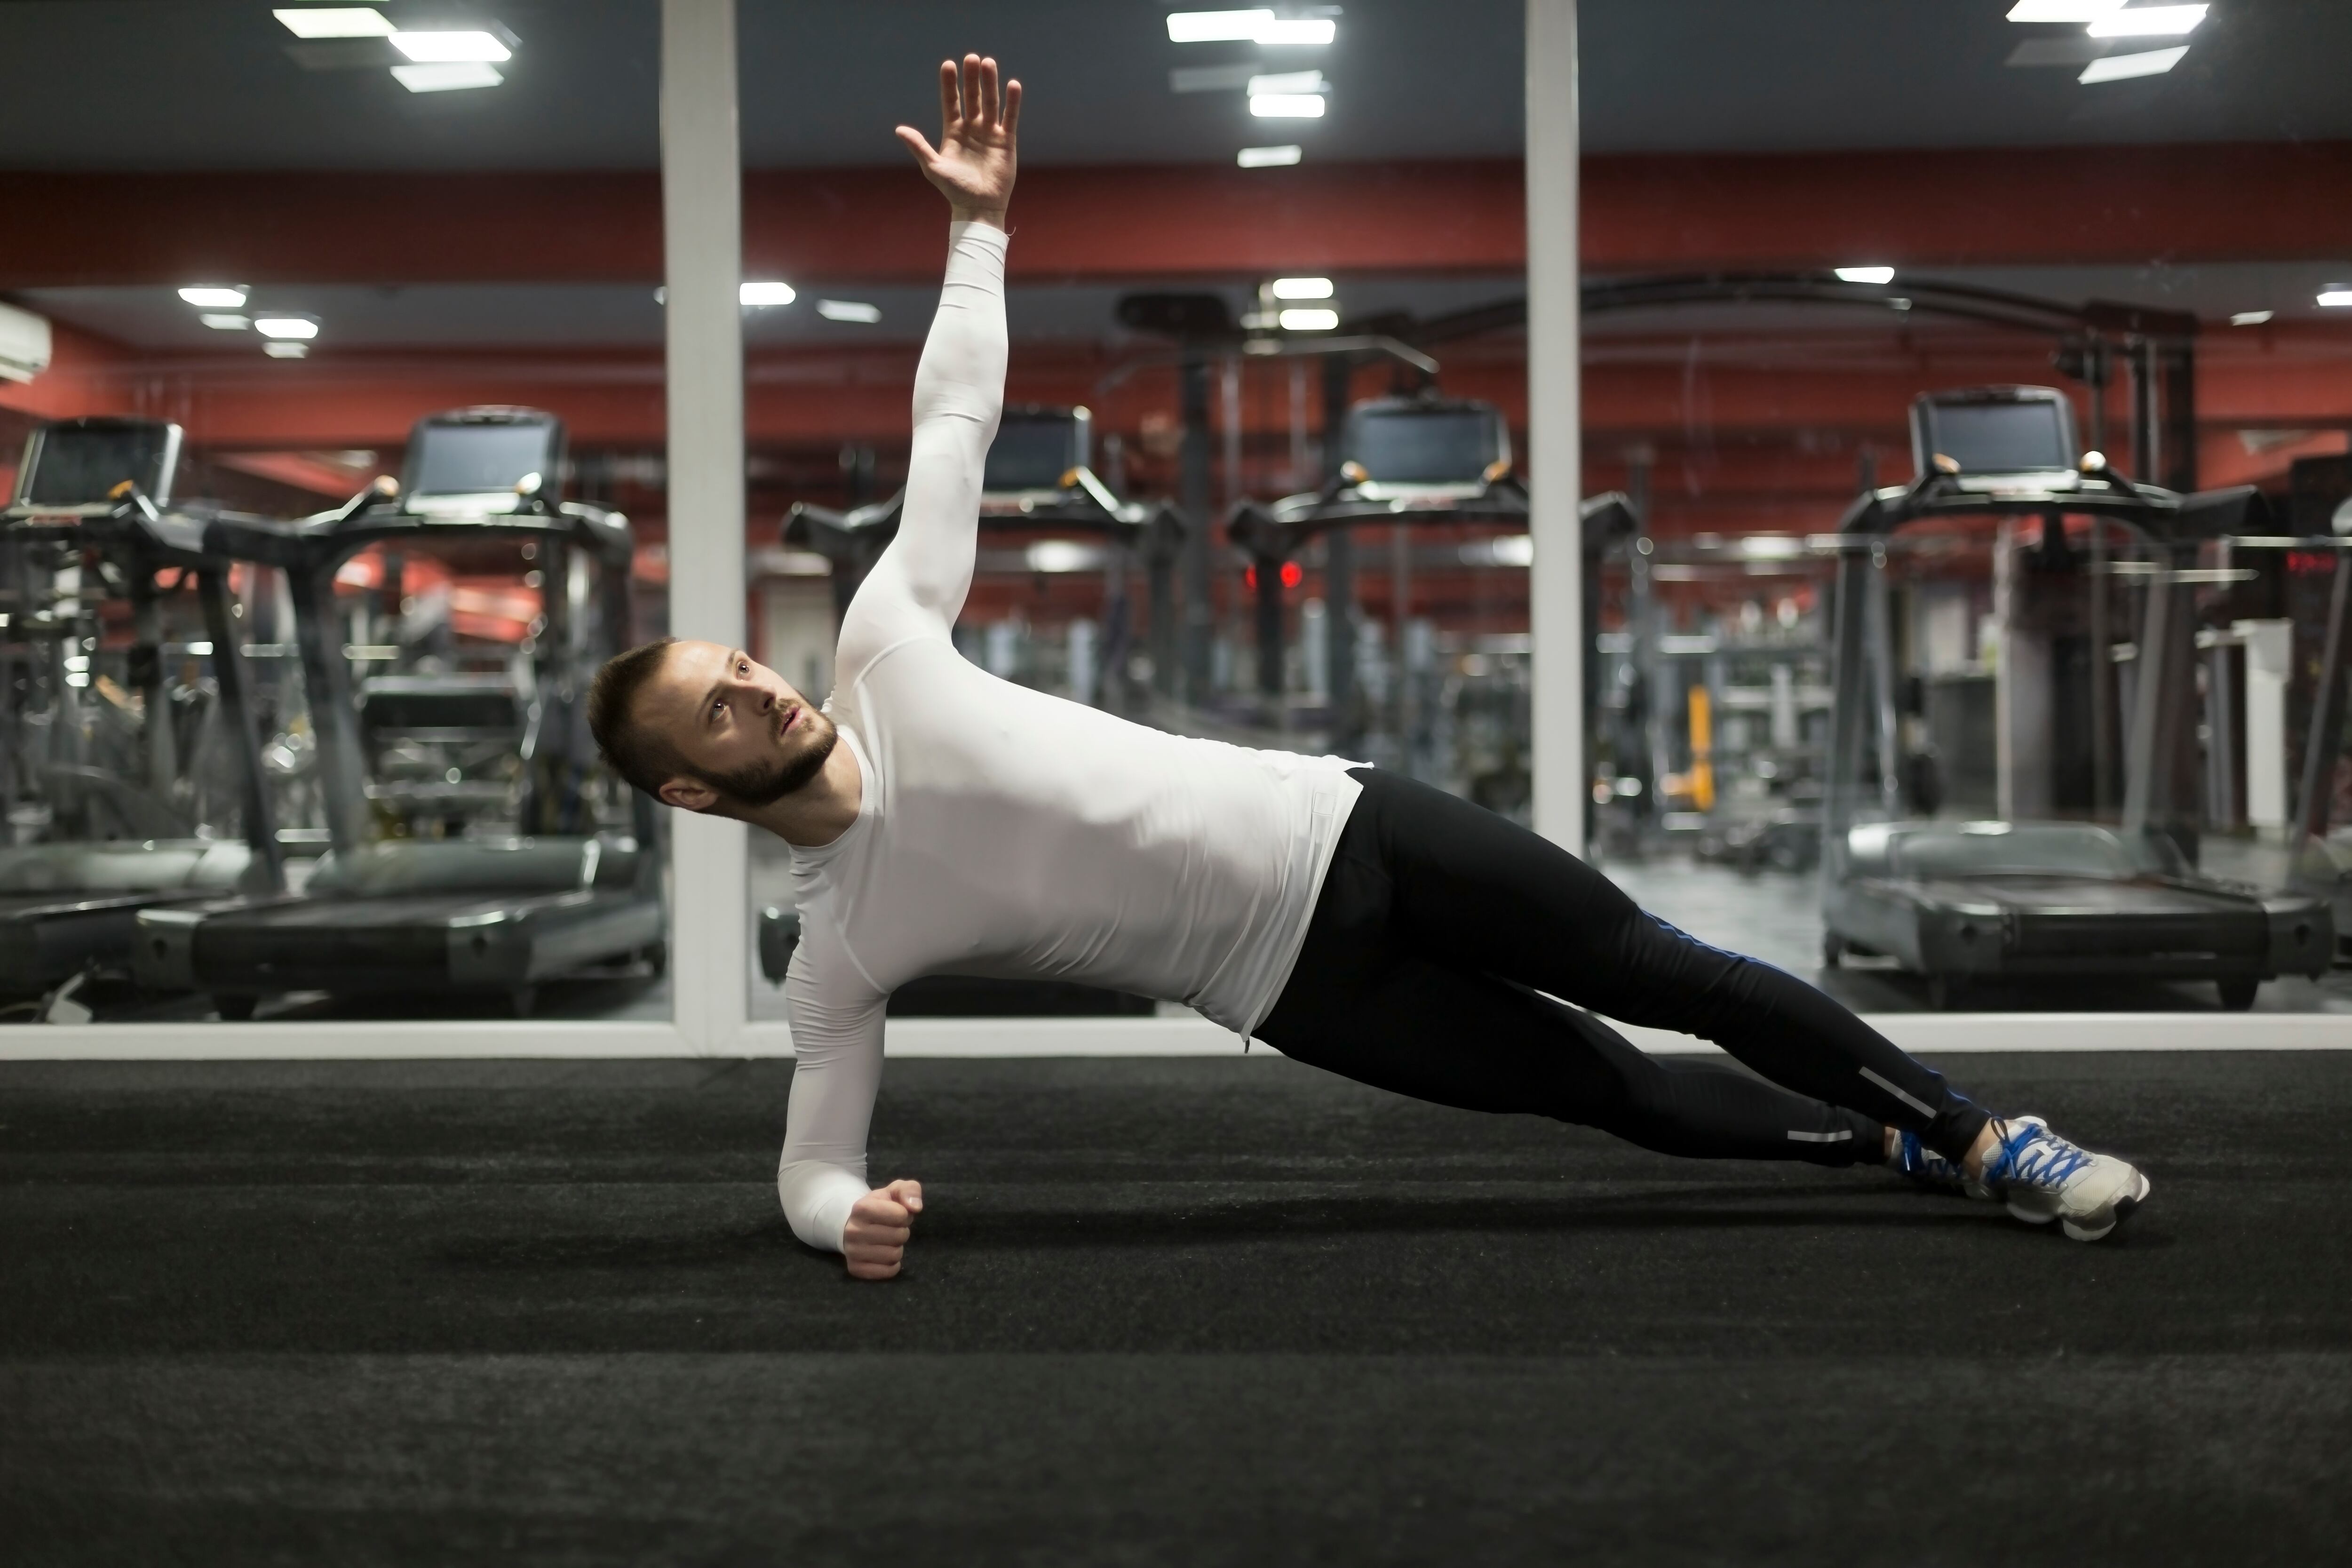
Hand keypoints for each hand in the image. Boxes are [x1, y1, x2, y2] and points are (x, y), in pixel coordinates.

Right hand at [843, 1177, 922, 1279]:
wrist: (855, 1225)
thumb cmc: (880, 1207)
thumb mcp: (894, 1191)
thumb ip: (909, 1190)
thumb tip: (916, 1207)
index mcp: (861, 1207)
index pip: (901, 1215)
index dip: (904, 1215)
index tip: (896, 1214)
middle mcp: (853, 1230)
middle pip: (899, 1236)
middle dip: (901, 1232)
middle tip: (892, 1229)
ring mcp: (852, 1251)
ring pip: (894, 1255)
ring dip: (897, 1248)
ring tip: (887, 1241)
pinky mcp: (855, 1269)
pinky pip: (887, 1272)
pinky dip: (892, 1265)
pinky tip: (884, 1254)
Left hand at [896, 54, 1019, 225]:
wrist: (978, 207)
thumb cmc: (954, 190)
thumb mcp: (933, 167)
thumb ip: (919, 147)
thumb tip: (899, 130)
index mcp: (953, 132)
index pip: (951, 102)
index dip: (950, 84)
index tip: (948, 65)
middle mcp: (972, 128)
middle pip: (972, 97)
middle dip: (971, 78)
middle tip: (971, 58)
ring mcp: (989, 133)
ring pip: (990, 102)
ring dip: (990, 83)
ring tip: (988, 63)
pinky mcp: (1006, 141)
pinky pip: (1010, 117)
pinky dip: (1012, 102)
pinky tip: (1013, 84)